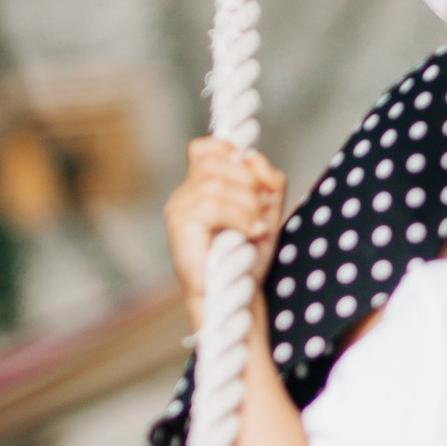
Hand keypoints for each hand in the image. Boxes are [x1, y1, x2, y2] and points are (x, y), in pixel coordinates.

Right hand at [164, 137, 287, 312]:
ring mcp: (179, 207)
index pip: (206, 148)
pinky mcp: (179, 223)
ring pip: (217, 183)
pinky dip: (241, 217)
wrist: (234, 297)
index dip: (232, 151)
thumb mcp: (267, 211)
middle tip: (261, 214)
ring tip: (257, 229)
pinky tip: (252, 232)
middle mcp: (185, 193)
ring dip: (248, 205)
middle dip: (250, 183)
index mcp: (201, 187)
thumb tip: (254, 158)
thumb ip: (267, 179)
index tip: (258, 179)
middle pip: (219, 160)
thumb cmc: (246, 258)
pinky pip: (212, 204)